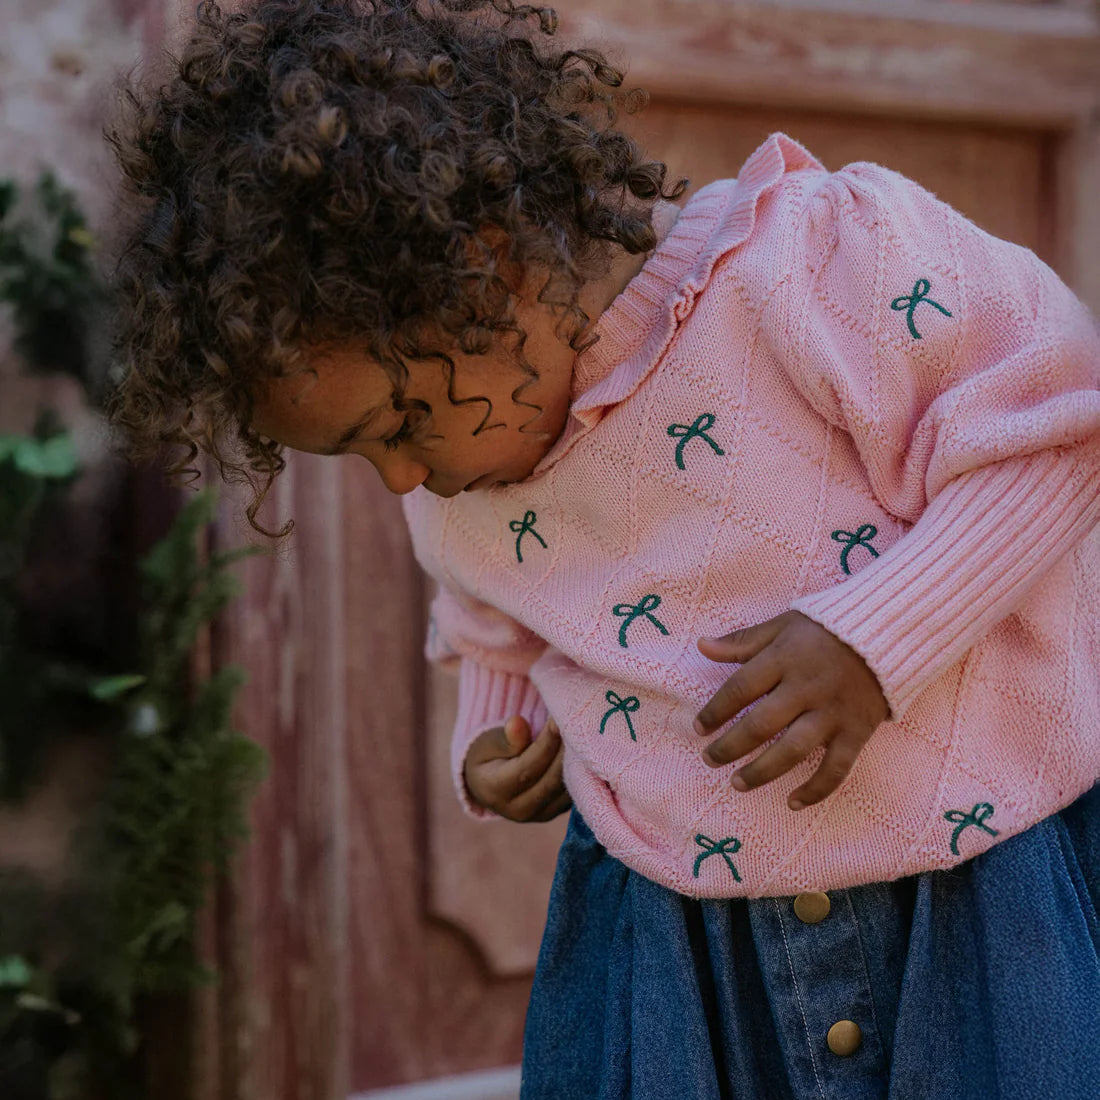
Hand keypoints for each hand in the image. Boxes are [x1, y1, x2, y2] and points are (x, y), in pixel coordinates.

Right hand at [463, 715, 572, 822]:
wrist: (489, 783)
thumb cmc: (488, 756)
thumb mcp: (488, 743)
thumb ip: (505, 737)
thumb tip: (517, 722)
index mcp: (495, 791)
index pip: (527, 768)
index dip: (545, 744)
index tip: (558, 719)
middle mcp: (518, 810)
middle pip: (550, 780)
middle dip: (565, 751)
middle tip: (576, 723)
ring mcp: (540, 815)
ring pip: (565, 788)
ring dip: (577, 761)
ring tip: (581, 734)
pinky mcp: (555, 812)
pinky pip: (573, 793)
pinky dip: (580, 772)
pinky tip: (583, 750)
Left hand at [695, 610, 888, 810]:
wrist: (889, 633)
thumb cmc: (827, 629)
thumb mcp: (782, 625)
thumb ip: (743, 640)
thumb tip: (702, 646)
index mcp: (785, 658)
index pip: (741, 688)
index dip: (716, 710)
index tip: (699, 728)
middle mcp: (807, 688)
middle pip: (761, 724)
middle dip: (730, 747)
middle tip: (710, 760)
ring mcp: (833, 712)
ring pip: (793, 750)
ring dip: (762, 772)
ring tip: (737, 783)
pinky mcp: (857, 732)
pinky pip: (836, 768)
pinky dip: (816, 790)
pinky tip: (792, 803)